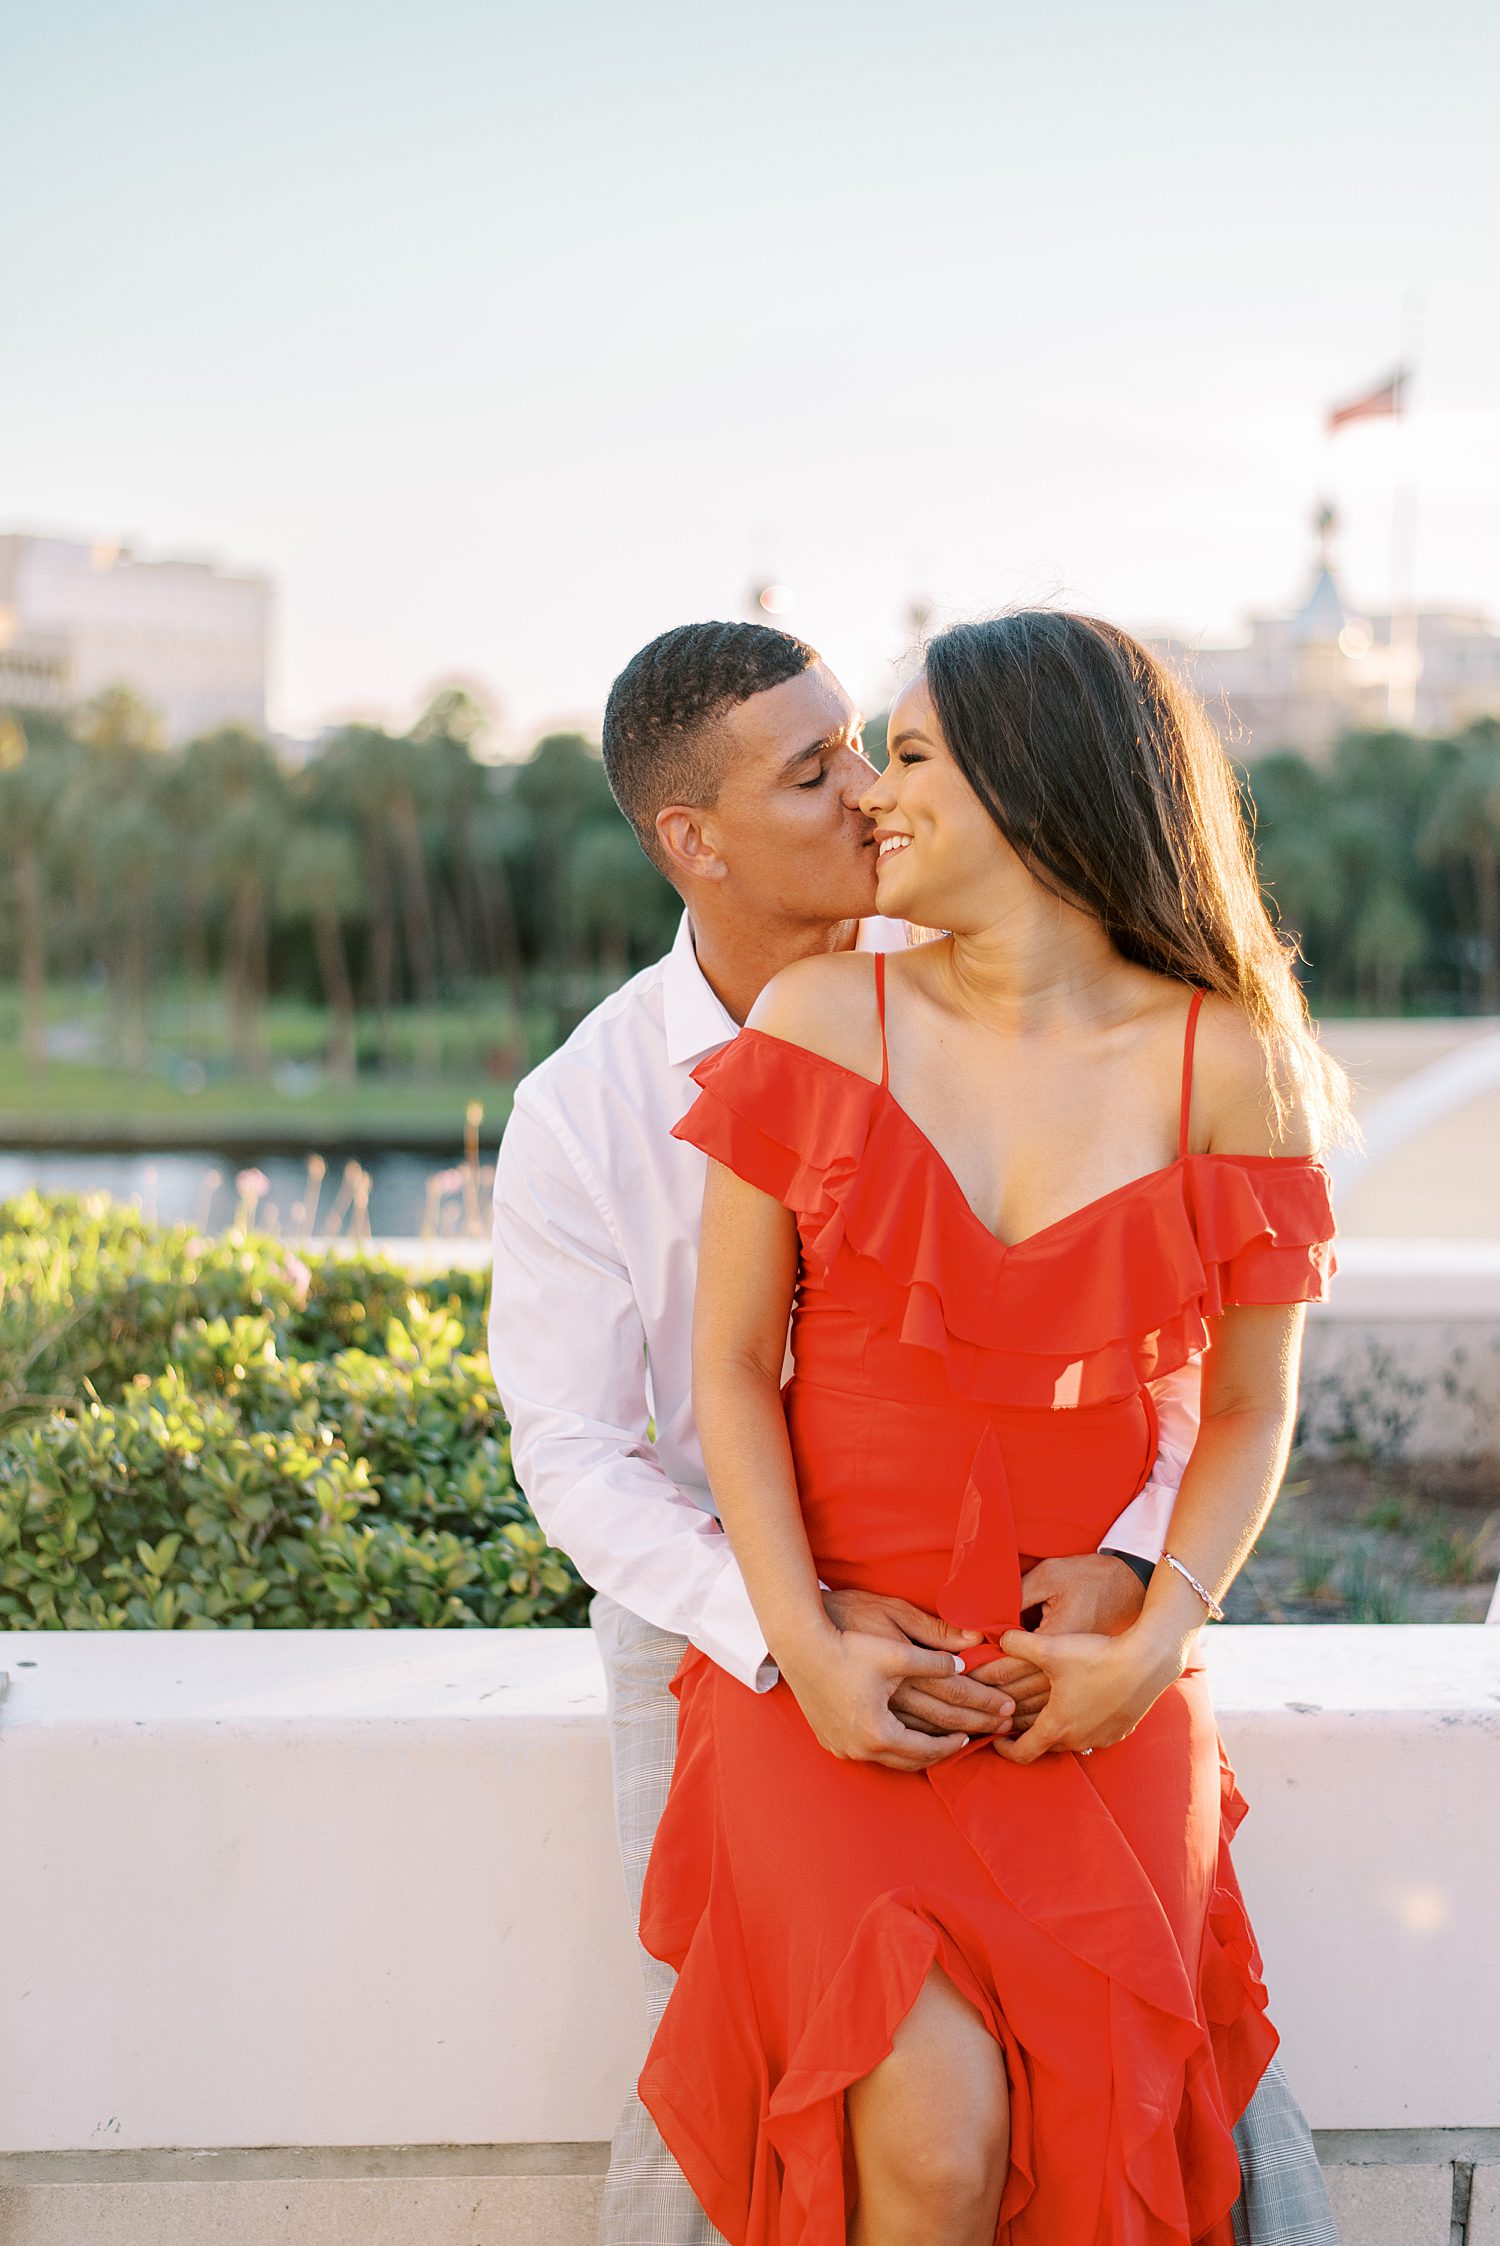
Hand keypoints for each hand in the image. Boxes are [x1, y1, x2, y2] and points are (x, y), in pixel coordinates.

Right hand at [778, 1614, 977, 1770]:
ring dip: (914, 1750)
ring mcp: (842, 1747)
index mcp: (880, 1732)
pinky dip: (890, 1747)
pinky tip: (898, 1735)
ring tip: (934, 1740)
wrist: (800, 1646)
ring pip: (889, 1759)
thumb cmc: (847, 1647)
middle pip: (910, 1760)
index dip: (952, 1743)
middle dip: (938, 1751)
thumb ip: (934, 1662)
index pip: (927, 1748)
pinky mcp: (830, 1739)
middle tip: (961, 1741)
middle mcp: (859, 1748)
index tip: (970, 1735)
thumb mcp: (896, 1652)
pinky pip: (869, 1751)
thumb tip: (962, 1665)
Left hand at [959, 1555, 1147, 1733]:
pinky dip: (1079, 1723)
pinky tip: (1077, 1702)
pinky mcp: (1120, 1729)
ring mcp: (1102, 1737)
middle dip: (1026, 1732)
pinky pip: (1092, 1732)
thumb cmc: (1097, 1655)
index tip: (994, 1736)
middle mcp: (1079, 1739)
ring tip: (1043, 1707)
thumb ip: (1016, 1643)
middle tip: (1013, 1715)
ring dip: (1054, 1728)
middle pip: (1044, 1745)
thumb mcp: (1050, 1646)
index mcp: (1057, 1726)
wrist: (1148, 1660)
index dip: (1003, 1747)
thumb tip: (996, 1640)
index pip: (1022, 1752)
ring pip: (1069, 1739)